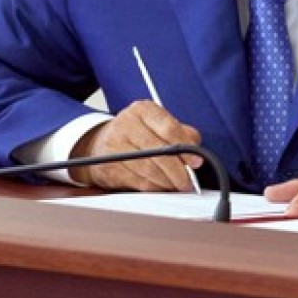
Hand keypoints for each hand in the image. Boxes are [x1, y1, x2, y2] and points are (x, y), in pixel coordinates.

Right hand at [69, 101, 202, 191]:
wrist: (101, 143)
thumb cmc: (138, 133)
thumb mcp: (158, 124)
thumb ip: (181, 133)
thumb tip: (196, 150)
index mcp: (143, 110)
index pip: (169, 128)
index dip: (186, 148)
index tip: (196, 162)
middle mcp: (126, 124)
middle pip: (159, 152)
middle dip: (178, 171)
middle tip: (188, 181)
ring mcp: (114, 146)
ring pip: (148, 169)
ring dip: (167, 182)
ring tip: (177, 185)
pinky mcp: (108, 166)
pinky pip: (137, 181)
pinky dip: (153, 187)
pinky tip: (161, 187)